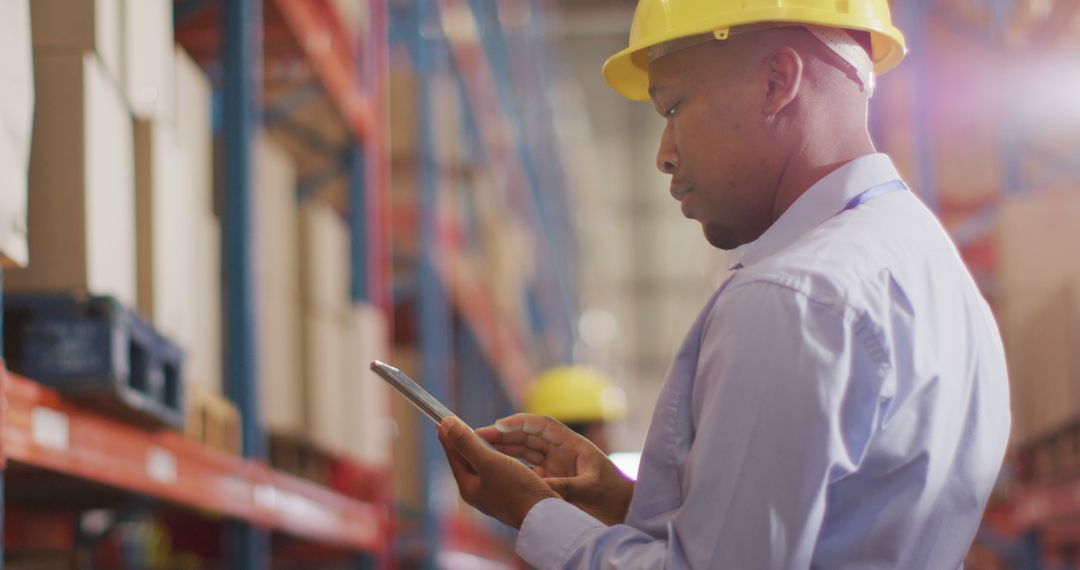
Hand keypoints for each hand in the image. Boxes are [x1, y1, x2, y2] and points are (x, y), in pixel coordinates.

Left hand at [438, 416, 559, 528]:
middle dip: (462, 443)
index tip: (442, 421)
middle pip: (466, 462)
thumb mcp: (489, 462)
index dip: (448, 437)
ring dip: (480, 449)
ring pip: (482, 466)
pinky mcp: (510, 494)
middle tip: (457, 426)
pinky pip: (497, 470)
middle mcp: (479, 492)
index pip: (454, 456)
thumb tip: (446, 423)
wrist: (544, 516)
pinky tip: (502, 453)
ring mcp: (494, 494)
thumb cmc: (516, 489)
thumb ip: (467, 443)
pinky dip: (496, 457)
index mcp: (469, 487)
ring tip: (478, 435)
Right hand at [477, 414, 633, 525]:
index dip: (519, 423)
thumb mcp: (590, 489)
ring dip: (503, 447)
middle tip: (477, 435)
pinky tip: (495, 465)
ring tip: (479, 447)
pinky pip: (528, 466)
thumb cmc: (613, 494)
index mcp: (572, 443)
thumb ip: (566, 486)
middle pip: (528, 436)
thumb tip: (540, 487)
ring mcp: (556, 462)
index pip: (542, 425)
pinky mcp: (553, 476)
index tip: (499, 425)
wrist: (625, 507)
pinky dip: (512, 463)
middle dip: (503, 434)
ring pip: (524, 449)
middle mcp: (562, 450)